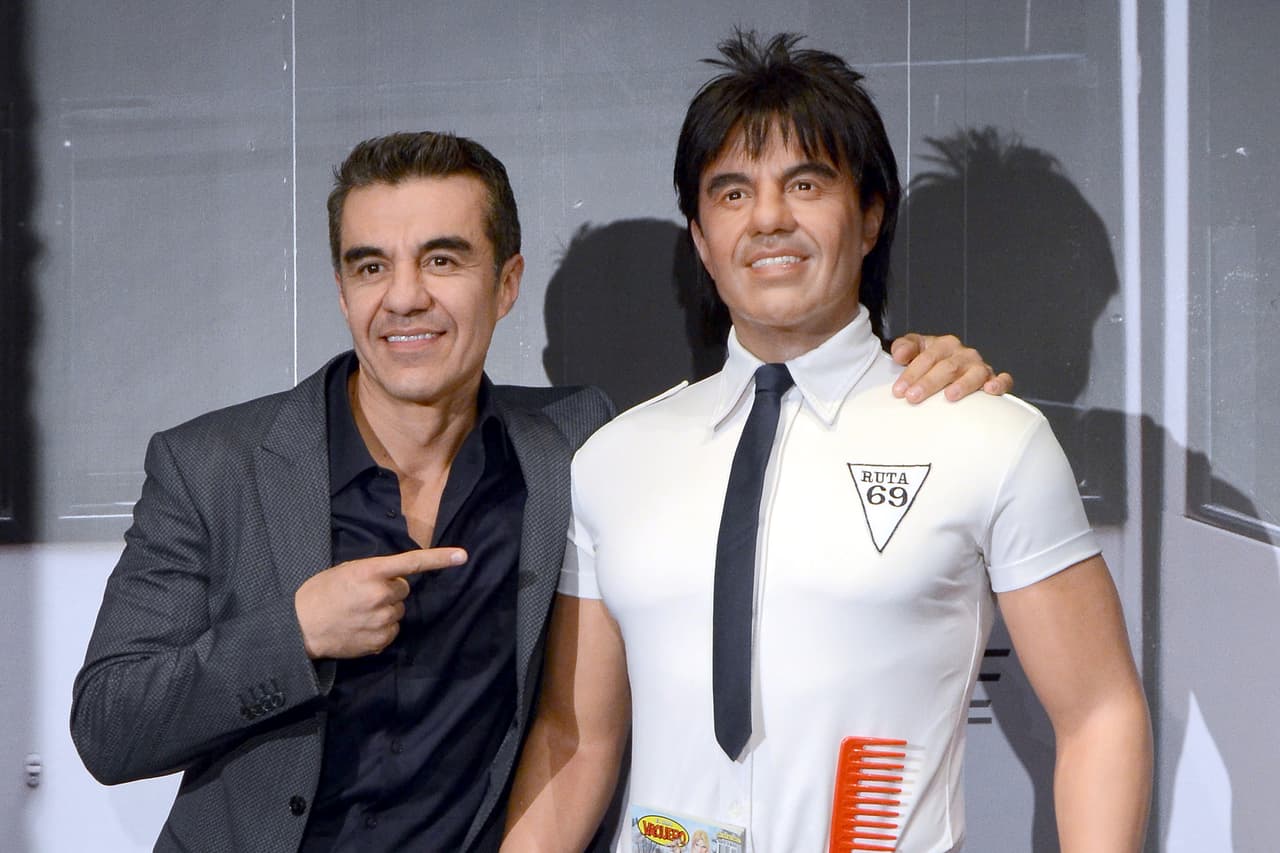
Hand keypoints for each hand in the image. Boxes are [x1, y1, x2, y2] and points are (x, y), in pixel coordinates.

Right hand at [294, 548, 466, 658]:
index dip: (439, 559)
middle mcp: (381, 595)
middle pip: (404, 589)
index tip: (463, 556)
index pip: (412, 563)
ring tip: (359, 613)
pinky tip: (361, 628)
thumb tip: (394, 578)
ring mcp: (382, 620)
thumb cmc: (320, 593)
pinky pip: (392, 631)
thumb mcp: (346, 572)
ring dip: (386, 610)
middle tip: (365, 595)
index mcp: (371, 572)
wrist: (300, 628)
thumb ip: (373, 572)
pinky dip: (381, 629)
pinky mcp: (380, 641)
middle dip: (390, 590)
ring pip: (398, 611)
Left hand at [889, 333, 1013, 402]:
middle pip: (947, 367)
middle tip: (913, 397)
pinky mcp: (993, 379)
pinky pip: (1003, 380)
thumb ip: (904, 347)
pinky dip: (999, 383)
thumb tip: (899, 354)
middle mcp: (963, 354)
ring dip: (962, 385)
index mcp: (944, 345)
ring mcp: (979, 367)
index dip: (912, 373)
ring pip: (974, 374)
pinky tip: (990, 390)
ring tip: (949, 396)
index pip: (927, 357)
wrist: (949, 368)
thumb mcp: (914, 350)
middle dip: (929, 383)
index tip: (899, 390)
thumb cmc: (931, 361)